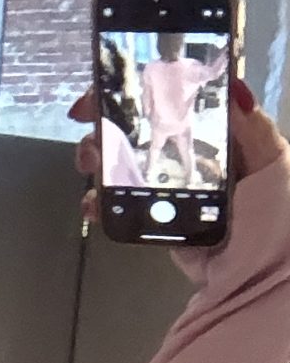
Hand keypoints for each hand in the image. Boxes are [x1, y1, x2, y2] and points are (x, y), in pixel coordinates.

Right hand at [70, 79, 287, 232]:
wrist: (256, 279)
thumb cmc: (274, 218)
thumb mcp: (272, 162)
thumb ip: (253, 126)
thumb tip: (234, 85)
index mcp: (222, 133)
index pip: (180, 98)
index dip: (149, 86)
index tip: (116, 83)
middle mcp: (193, 156)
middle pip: (144, 127)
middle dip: (110, 121)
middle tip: (89, 125)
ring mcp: (172, 189)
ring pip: (126, 163)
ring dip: (100, 159)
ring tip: (90, 164)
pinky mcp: (156, 221)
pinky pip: (123, 205)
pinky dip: (101, 202)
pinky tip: (93, 203)